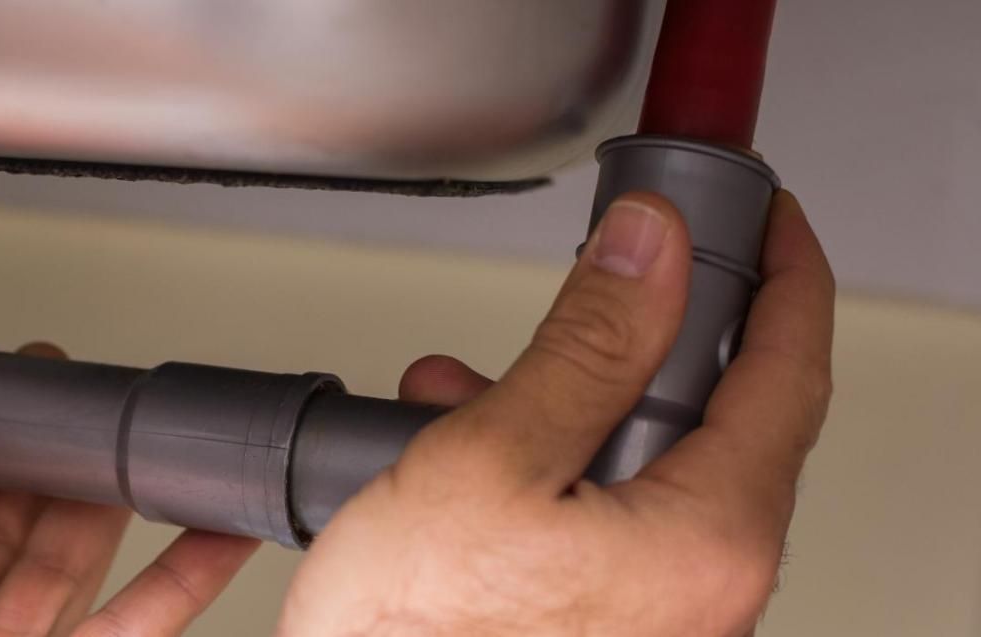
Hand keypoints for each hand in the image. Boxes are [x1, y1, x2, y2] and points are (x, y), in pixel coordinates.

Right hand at [281, 191, 832, 635]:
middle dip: (628, 342)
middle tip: (591, 288)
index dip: (783, 273)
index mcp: (709, 539)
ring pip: (643, 465)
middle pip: (713, 415)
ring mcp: (657, 613)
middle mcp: (705, 588)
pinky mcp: (603, 625)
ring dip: (560, 405)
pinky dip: (541, 468)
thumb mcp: (487, 458)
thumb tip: (649, 252)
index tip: (767, 218)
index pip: (790, 370)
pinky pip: (600, 517)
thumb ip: (584, 346)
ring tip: (465, 391)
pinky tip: (457, 455)